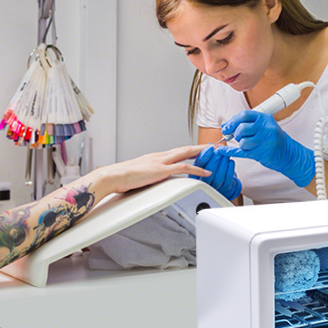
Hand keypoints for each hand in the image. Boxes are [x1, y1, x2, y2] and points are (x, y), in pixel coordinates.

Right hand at [89, 145, 208, 194]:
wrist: (113, 176)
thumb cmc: (122, 178)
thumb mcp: (139, 175)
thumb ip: (148, 176)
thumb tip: (151, 181)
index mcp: (154, 157)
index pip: (176, 151)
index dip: (189, 150)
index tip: (199, 150)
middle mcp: (159, 156)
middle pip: (184, 149)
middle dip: (200, 148)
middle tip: (213, 146)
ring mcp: (161, 162)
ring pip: (186, 154)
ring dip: (202, 154)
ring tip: (214, 154)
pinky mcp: (161, 170)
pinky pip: (184, 168)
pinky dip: (197, 169)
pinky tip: (205, 172)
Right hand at [192, 145, 240, 200]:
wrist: (223, 181)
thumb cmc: (213, 169)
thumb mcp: (206, 160)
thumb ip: (207, 153)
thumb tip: (214, 146)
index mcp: (195, 174)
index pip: (198, 165)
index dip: (204, 156)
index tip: (210, 148)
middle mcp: (203, 182)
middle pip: (208, 172)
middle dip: (215, 159)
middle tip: (219, 151)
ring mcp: (214, 188)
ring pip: (218, 177)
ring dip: (223, 164)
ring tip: (225, 155)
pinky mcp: (224, 189)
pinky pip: (227, 180)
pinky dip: (230, 170)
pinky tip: (230, 162)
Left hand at [221, 110, 315, 186]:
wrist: (288, 153)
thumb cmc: (273, 139)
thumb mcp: (263, 126)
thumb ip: (246, 123)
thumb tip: (226, 126)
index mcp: (265, 118)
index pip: (244, 115)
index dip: (232, 121)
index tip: (226, 128)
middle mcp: (266, 127)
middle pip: (242, 129)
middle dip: (236, 135)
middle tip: (239, 138)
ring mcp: (266, 140)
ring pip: (243, 142)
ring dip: (241, 145)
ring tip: (248, 145)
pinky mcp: (263, 153)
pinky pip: (242, 152)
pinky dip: (230, 152)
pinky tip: (222, 151)